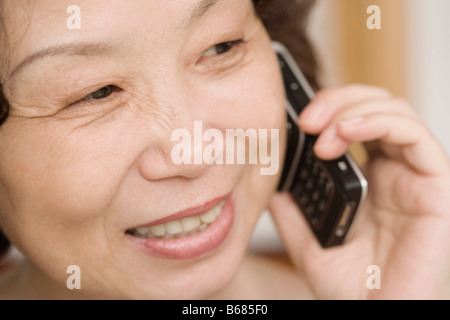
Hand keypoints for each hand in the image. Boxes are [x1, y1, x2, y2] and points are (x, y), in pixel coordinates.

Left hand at [269, 85, 449, 298]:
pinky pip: (416, 136)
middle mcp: (394, 173)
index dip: (327, 111)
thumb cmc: (353, 288)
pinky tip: (348, 130)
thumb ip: (292, 211)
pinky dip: (380, 121)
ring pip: (395, 111)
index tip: (295, 122)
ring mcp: (415, 178)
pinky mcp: (438, 187)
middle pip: (373, 107)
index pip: (353, 123)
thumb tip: (271, 183)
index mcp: (368, 180)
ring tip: (322, 133)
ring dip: (353, 109)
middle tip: (306, 120)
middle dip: (337, 102)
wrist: (380, 317)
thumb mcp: (309, 243)